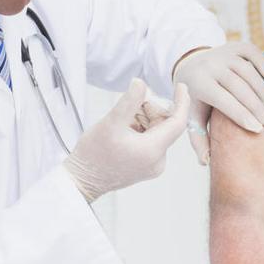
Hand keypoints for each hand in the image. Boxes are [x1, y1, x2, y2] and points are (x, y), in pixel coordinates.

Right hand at [63, 78, 190, 202]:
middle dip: (150, 111)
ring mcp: (153, 166)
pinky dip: (141, 131)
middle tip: (130, 107)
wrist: (82, 181)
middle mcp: (158, 161)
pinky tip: (124, 132)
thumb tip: (141, 83)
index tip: (181, 85)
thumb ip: (129, 101)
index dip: (181, 101)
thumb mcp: (111, 123)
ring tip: (123, 122)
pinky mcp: (146, 167)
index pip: (178, 122)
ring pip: (157, 132)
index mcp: (153, 150)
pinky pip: (151, 142)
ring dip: (143, 120)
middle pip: (165, 125)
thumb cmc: (94, 154)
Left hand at [172, 42, 263, 164]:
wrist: (190, 65)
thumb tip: (206, 163)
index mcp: (198, 83)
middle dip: (255, 104)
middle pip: (237, 85)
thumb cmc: (196, 98)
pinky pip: (252, 53)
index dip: (241, 114)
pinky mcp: (234, 46)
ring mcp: (223, 53)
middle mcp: (210, 65)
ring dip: (262, 89)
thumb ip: (199, 140)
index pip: (222, 99)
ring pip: (247, 70)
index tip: (257, 129)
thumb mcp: (193, 117)